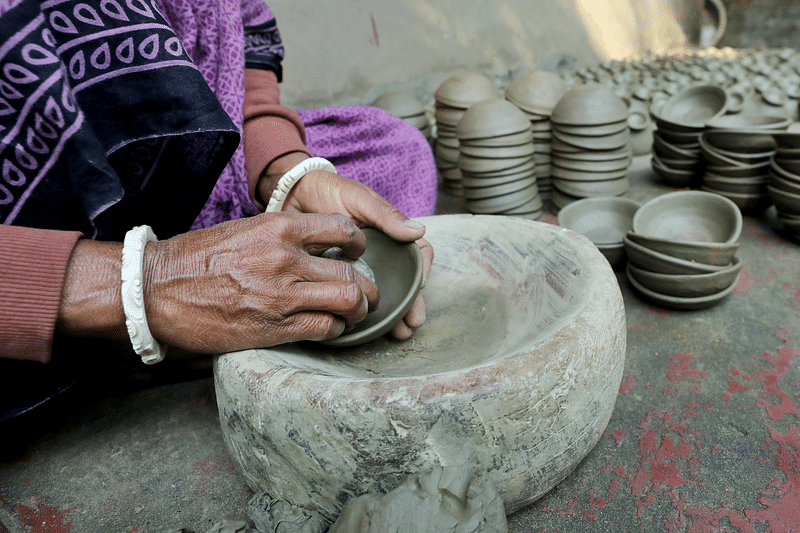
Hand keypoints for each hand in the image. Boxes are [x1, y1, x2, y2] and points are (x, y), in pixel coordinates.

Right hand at [143, 212, 378, 352]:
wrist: (155, 288)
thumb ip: (282, 237)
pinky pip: (324, 328)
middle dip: (367, 288)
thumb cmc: (196, 258)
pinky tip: (327, 328)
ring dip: (357, 311)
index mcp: (279, 228)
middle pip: (353, 273)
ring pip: (347, 302)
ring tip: (352, 314)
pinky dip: (333, 330)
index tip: (358, 254)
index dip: (359, 245)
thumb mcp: (244, 231)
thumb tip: (314, 247)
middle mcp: (286, 259)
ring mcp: (281, 295)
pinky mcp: (273, 328)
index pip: (343, 230)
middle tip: (365, 295)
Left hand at [260, 153, 433, 338]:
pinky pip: (351, 298)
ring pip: (381, 295)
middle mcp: (379, 255)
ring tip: (396, 333)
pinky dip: (357, 312)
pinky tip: (360, 328)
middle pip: (403, 284)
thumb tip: (418, 231)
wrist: (291, 196)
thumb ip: (385, 215)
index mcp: (390, 235)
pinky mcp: (336, 278)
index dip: (422, 273)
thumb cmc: (329, 192)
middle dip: (410, 306)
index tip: (419, 289)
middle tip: (411, 324)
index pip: (417, 256)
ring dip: (392, 316)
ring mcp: (359, 268)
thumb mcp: (358, 199)